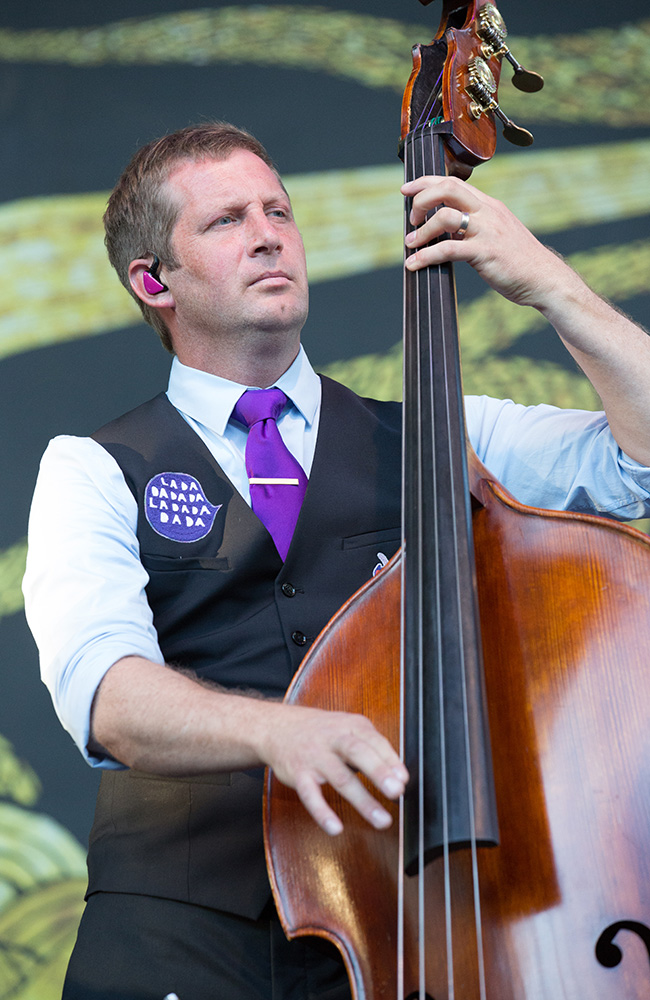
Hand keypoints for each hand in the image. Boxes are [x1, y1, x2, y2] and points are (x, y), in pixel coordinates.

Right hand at [258, 701, 407, 835]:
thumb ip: (374, 751)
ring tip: (382, 820)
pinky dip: (322, 812)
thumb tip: (401, 779)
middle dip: (378, 772)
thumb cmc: (323, 733)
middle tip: (396, 791)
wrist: (279, 728)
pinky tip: (336, 828)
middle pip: (358, 752)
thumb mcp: (350, 730)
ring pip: (340, 777)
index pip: (374, 741)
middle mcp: (333, 738)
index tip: (405, 780)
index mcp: (351, 725)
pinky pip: (310, 795)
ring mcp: (315, 756)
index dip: (391, 761)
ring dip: (362, 800)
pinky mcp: (299, 774)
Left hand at [401, 174, 565, 311]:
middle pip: (448, 188)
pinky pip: (448, 249)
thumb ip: (475, 226)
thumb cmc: (520, 261)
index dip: (426, 182)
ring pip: (445, 216)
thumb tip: (447, 229)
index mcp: (490, 205)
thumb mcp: (498, 234)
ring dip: (422, 231)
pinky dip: (426, 256)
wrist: (545, 279)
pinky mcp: (485, 253)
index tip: (408, 189)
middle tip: (412, 218)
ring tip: (411, 244)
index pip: (454, 182)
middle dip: (422, 199)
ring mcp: (487, 231)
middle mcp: (488, 212)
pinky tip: (415, 264)